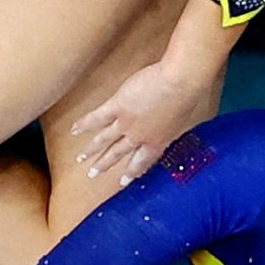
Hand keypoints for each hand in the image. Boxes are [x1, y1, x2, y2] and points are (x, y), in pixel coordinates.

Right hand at [69, 58, 218, 183]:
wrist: (180, 83)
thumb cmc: (191, 97)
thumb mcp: (187, 120)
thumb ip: (175, 128)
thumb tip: (175, 129)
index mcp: (159, 141)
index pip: (142, 161)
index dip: (132, 171)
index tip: (123, 181)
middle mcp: (140, 137)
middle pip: (119, 154)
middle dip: (105, 165)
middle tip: (92, 175)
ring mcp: (126, 123)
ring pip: (104, 139)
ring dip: (91, 150)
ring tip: (80, 159)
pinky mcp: (117, 107)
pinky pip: (97, 118)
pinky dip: (84, 124)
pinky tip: (73, 130)